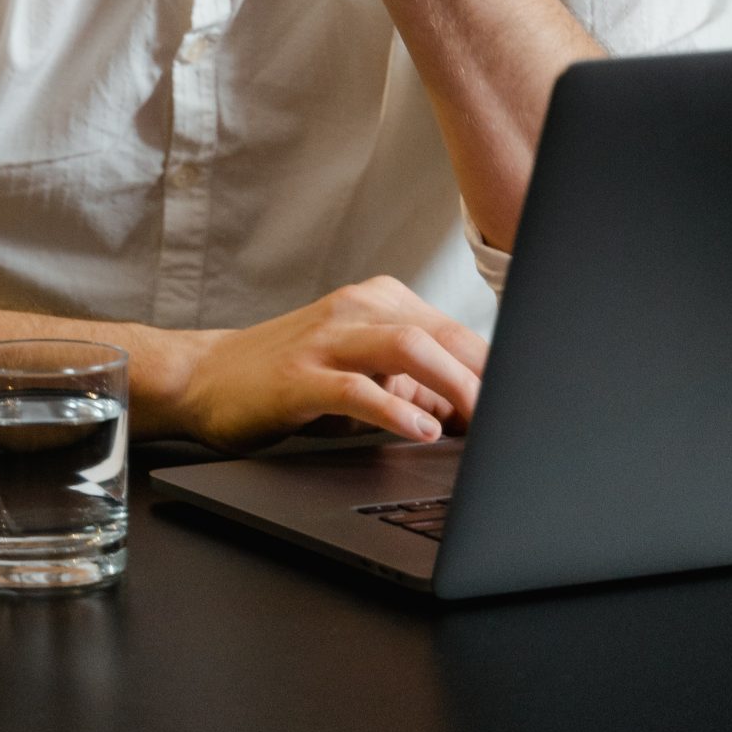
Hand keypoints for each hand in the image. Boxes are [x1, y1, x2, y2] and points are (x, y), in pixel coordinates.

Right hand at [176, 276, 486, 450]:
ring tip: (480, 421)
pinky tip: (421, 429)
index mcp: (379, 302)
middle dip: (485, 379)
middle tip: (514, 421)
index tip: (523, 407)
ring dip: (453, 385)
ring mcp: (326, 338)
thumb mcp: (362, 374)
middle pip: (441, 333)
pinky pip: (356, 387)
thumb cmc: (291, 380)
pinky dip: (395, 408)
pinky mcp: (299, 375)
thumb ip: (416, 384)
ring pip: (407, 345)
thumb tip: (479, 415)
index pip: (454, 331)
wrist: (207, 377)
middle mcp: (356, 308)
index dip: (494, 372)